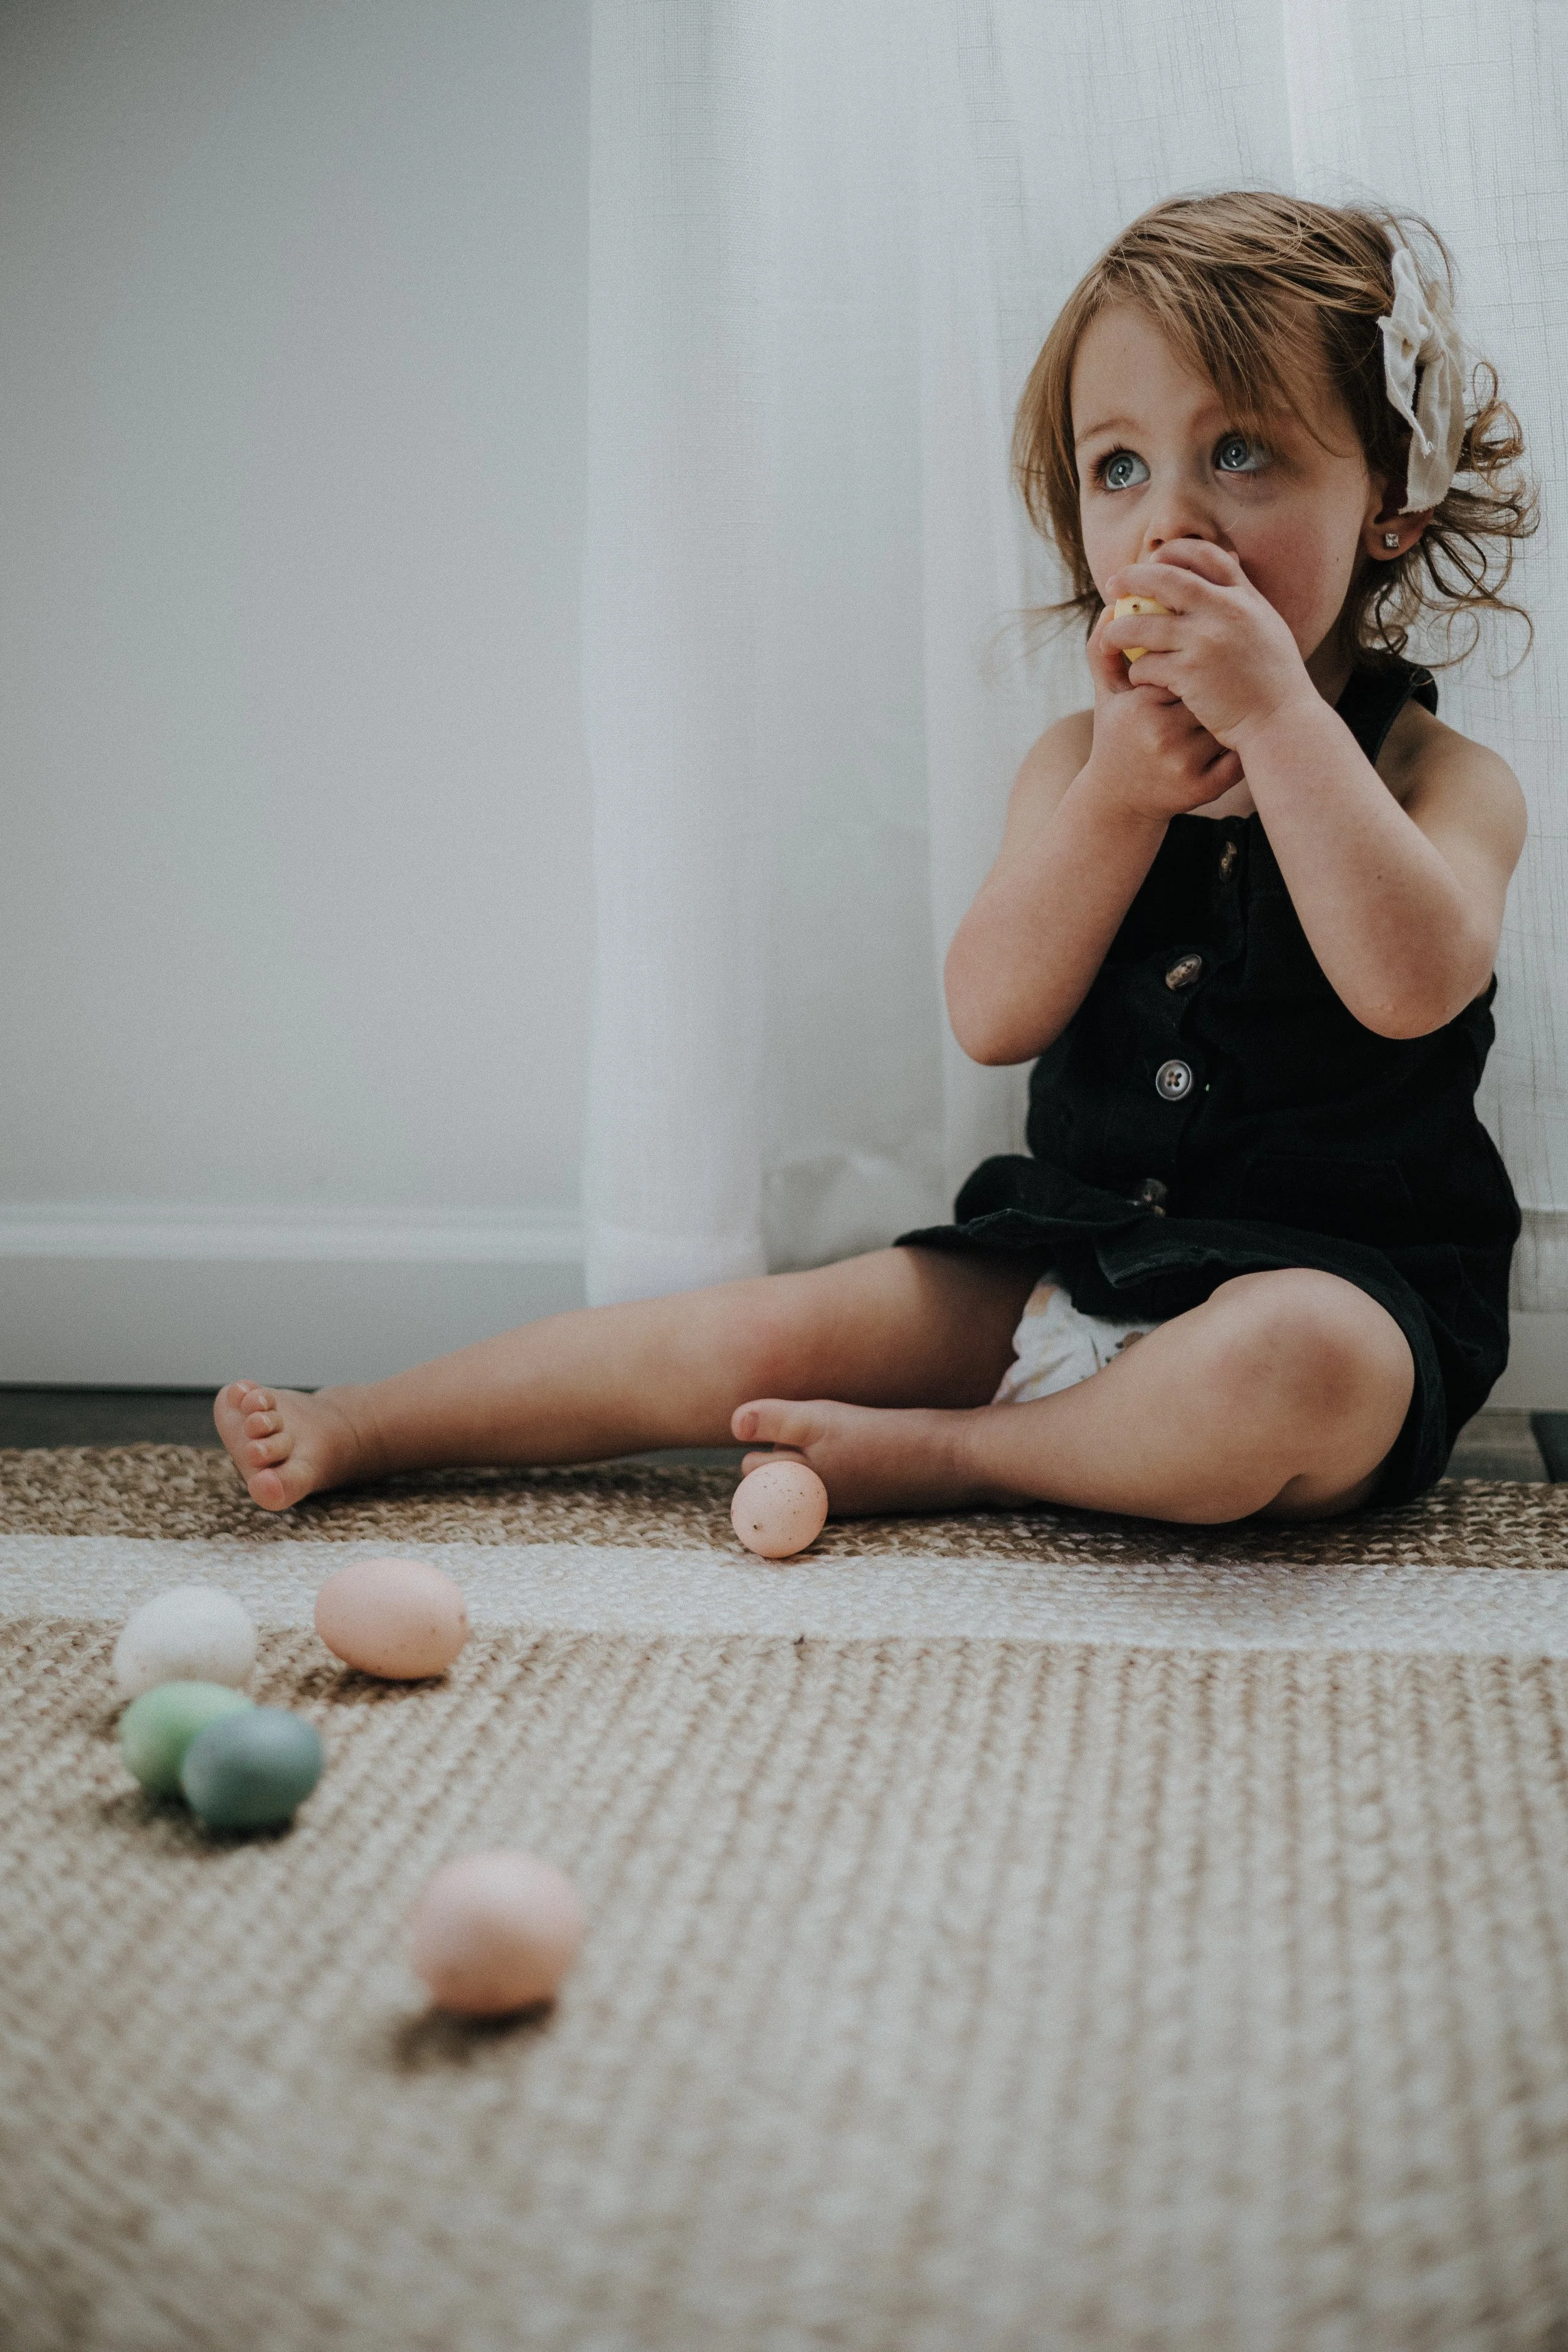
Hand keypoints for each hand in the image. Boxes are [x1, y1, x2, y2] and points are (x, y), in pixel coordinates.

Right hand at [1081, 591, 1244, 822]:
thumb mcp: (1105, 695)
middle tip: (1225, 673)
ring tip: (1233, 700)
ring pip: (1226, 717)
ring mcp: (1185, 763)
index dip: (1193, 659)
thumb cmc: (1116, 735)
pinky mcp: (1203, 788)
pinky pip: (1237, 754)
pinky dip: (1242, 741)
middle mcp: (1162, 735)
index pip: (1181, 663)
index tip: (1197, 655)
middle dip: (1216, 681)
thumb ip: (1103, 649)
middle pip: (1208, 689)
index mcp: (1140, 706)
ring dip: (1233, 708)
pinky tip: (1238, 731)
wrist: (1119, 799)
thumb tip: (1113, 607)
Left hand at [1100, 540, 1314, 751]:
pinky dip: (1137, 670)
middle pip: (1166, 578)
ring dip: (1120, 630)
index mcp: (1245, 598)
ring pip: (1144, 624)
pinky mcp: (1190, 674)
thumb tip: (1228, 566)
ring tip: (1110, 637)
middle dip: (1132, 577)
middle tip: (1112, 585)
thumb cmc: (1275, 682)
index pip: (1206, 554)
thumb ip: (1243, 601)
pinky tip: (1138, 677)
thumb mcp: (1267, 628)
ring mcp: (1205, 641)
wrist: (1282, 722)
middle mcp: (1225, 611)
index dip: (1175, 552)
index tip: (1154, 560)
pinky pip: (1147, 664)